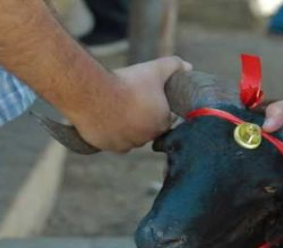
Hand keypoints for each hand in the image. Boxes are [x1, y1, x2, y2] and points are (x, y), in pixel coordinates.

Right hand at [70, 57, 191, 152]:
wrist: (93, 94)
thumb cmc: (127, 82)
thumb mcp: (154, 69)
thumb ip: (174, 66)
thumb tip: (189, 67)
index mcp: (161, 123)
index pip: (164, 119)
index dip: (157, 108)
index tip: (147, 99)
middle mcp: (146, 138)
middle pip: (147, 129)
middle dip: (142, 119)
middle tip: (131, 102)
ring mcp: (127, 144)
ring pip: (131, 137)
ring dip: (128, 128)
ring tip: (118, 110)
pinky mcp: (109, 147)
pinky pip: (114, 143)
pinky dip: (112, 135)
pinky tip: (108, 122)